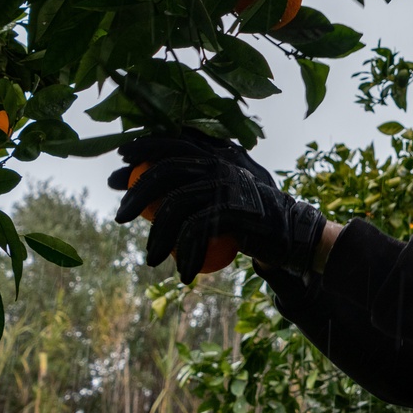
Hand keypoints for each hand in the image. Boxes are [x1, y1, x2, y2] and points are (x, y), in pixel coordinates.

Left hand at [109, 129, 326, 283]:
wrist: (292, 235)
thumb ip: (197, 187)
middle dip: (137, 191)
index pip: (175, 141)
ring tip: (151, 258)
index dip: (145, 145)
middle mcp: (221, 163)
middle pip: (166, 169)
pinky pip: (195, 229)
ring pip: (175, 204)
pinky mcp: (233, 208)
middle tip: (120, 217)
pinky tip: (183, 272)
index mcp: (218, 155)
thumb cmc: (253, 220)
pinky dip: (184, 253)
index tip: (121, 157)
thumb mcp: (225, 197)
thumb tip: (149, 195)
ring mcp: (228, 183)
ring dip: (157, 235)